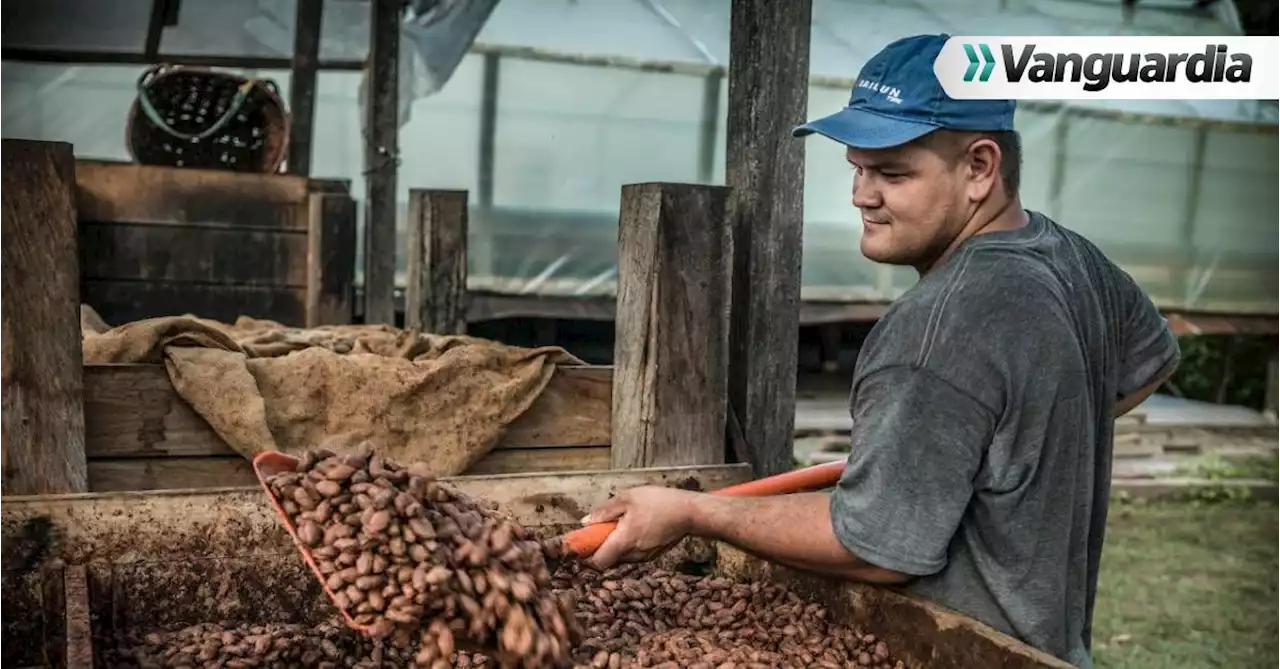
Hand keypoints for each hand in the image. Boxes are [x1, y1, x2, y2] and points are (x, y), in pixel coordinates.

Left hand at [581, 486, 698, 570]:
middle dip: (598, 548)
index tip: (581, 546)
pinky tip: (633, 527)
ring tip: (619, 524)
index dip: (585, 557)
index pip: (597, 563)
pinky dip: (626, 545)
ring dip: (613, 545)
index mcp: (624, 541)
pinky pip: (631, 554)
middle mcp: (633, 555)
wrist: (690, 513)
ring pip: (619, 557)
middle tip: (598, 530)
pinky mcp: (652, 555)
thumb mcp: (627, 498)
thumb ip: (604, 511)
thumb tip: (586, 522)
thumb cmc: (660, 502)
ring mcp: (644, 557)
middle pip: (607, 560)